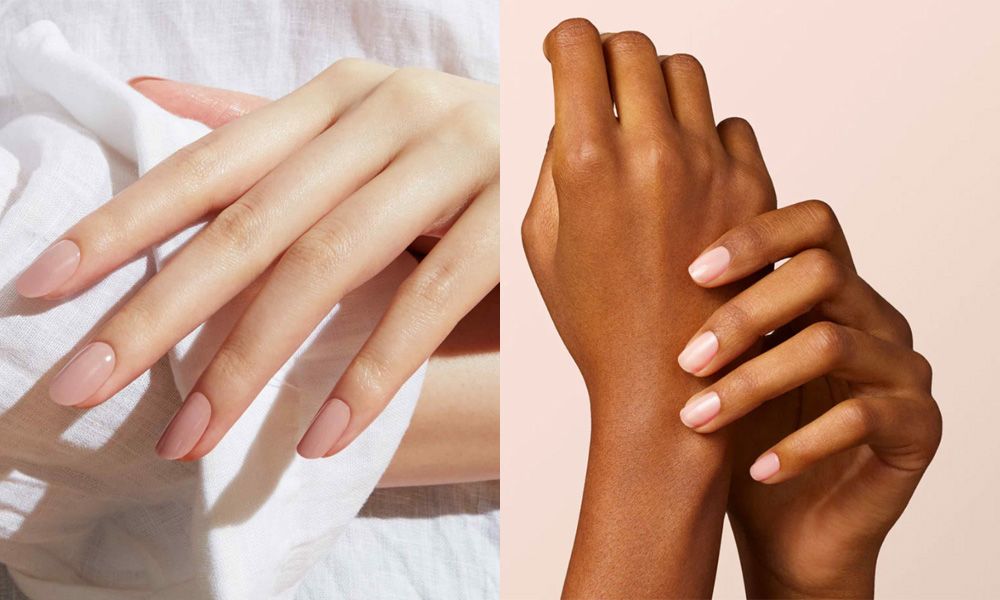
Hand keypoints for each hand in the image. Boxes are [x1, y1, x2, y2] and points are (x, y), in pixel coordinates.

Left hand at [17, 60, 498, 460]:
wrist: (580, 140)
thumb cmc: (452, 148)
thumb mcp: (357, 125)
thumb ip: (259, 127)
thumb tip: (149, 99)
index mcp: (338, 95)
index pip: (210, 163)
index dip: (123, 225)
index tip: (44, 288)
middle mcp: (388, 113)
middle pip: (254, 223)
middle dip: (162, 310)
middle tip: (84, 382)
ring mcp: (454, 159)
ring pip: (330, 263)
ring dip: (253, 359)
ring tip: (193, 432)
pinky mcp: (509, 216)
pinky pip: (429, 301)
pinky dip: (372, 371)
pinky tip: (323, 433)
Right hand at [522, 19, 775, 596]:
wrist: (669, 387)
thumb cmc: (593, 323)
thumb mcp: (540, 243)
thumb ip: (554, 163)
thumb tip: (575, 109)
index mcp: (587, 164)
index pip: (579, 45)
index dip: (566, 40)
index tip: (565, 53)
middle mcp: (653, 152)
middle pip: (637, 46)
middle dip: (611, 54)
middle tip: (602, 83)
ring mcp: (711, 168)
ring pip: (687, 74)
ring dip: (659, 87)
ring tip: (646, 126)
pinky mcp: (755, 188)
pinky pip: (731, 124)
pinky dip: (705, 133)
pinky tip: (689, 169)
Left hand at [678, 201, 942, 595]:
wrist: (785, 530)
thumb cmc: (741, 440)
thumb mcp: (714, 371)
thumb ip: (699, 315)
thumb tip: (634, 258)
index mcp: (831, 293)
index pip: (814, 224)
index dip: (756, 237)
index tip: (691, 273)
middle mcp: (875, 319)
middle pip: (822, 274)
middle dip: (742, 315)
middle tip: (684, 362)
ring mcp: (903, 370)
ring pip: (832, 344)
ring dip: (753, 383)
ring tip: (697, 420)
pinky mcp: (919, 427)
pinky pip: (861, 417)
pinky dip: (799, 444)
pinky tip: (756, 469)